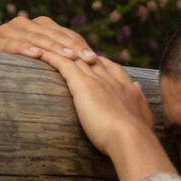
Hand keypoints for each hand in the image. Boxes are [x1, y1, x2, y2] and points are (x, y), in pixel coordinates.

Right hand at [0, 15, 97, 63]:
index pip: (65, 34)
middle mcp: (24, 24)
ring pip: (35, 38)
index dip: (80, 45)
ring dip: (53, 47)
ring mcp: (7, 30)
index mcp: (40, 27)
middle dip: (72, 47)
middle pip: (53, 34)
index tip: (95, 59)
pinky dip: (24, 48)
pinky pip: (11, 44)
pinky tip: (36, 54)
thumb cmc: (22, 70)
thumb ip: (64, 58)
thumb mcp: (45, 62)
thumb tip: (96, 65)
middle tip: (87, 59)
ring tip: (68, 58)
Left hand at [38, 49, 173, 180]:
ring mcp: (97, 80)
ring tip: (42, 41)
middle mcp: (112, 79)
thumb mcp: (144, 116)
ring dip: (59, 49)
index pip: (112, 69)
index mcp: (127, 89)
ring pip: (75, 57)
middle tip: (63, 45)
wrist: (132, 139)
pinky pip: (62, 64)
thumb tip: (138, 87)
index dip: (101, 62)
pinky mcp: (82, 84)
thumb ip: (141, 101)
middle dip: (78, 50)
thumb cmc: (138, 137)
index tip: (93, 59)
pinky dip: (49, 56)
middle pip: (92, 58)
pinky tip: (37, 51)